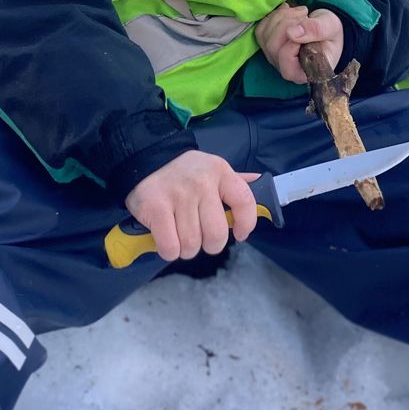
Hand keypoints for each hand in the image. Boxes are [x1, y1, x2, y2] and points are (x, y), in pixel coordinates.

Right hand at [124, 150, 261, 263]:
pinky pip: (170, 246)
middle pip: (216, 234)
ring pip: (192, 244)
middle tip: (201, 239)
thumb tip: (263, 186)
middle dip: (210, 245)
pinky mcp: (155, 208)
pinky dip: (169, 251)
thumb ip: (236, 182)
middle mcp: (201, 183)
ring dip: (186, 249)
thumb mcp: (213, 170)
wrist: (145, 158)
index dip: (246, 224)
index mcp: (220, 172)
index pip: (244, 202)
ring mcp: (178, 195)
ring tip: (180, 236)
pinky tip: (166, 240)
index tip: (240, 234)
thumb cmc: (184, 172)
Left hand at [256, 3, 343, 85]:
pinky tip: (288, 11)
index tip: (307, 25)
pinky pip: (261, 30)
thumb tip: (291, 33)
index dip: (292, 42)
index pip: (286, 62)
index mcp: (304, 72)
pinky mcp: (268, 45)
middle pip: (272, 46)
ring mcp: (274, 58)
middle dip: (286, 23)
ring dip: (280, 17)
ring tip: (300, 11)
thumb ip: (316, 30)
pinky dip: (273, 16)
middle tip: (305, 12)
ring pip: (264, 36)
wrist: (326, 28)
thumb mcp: (331, 28)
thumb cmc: (331, 33)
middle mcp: (286, 68)